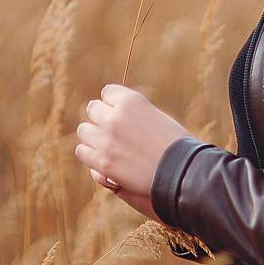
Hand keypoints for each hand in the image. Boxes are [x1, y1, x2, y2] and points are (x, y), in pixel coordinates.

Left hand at [73, 83, 185, 221]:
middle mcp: (115, 117)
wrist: (181, 171)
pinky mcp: (103, 161)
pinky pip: (82, 151)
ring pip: (84, 130)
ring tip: (106, 144)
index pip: (107, 93)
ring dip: (93, 136)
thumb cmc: (175, 144)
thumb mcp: (156, 116)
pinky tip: (102, 157)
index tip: (120, 114)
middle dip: (101, 118)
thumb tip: (114, 112)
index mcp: (131, 101)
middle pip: (93, 109)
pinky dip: (90, 154)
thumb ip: (134, 112)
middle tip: (112, 130)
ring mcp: (106, 139)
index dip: (114, 104)